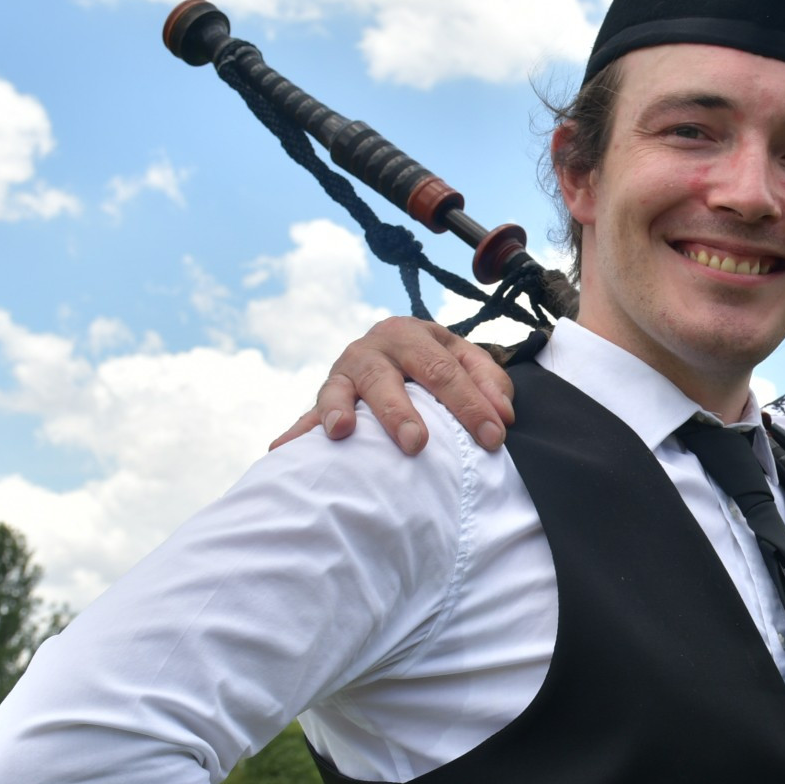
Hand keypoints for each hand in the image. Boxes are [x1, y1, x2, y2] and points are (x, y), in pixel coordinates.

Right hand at [269, 317, 515, 454]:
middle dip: (401, 412)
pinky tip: (281, 450)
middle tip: (416, 444)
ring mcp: (345, 371)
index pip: (445, 369)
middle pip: (388, 377)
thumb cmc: (437, 363)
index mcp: (413, 333)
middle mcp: (374, 347)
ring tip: (341, 432)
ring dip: (339, 411)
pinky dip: (296, 432)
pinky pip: (308, 415)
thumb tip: (502, 416)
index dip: (471, 403)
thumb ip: (491, 383)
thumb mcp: (468, 361)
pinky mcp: (327, 395)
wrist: (397, 349)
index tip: (493, 437)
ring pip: (341, 389)